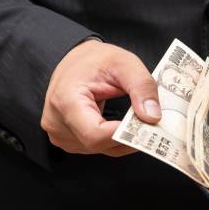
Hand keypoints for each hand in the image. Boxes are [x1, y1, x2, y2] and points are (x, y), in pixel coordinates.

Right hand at [41, 40, 161, 156]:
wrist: (76, 60)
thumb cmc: (94, 59)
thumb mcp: (125, 63)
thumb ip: (142, 87)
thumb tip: (152, 117)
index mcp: (66, 101)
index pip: (95, 135)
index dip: (124, 133)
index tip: (146, 123)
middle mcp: (56, 122)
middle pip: (99, 145)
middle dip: (128, 135)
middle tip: (146, 120)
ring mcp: (59, 133)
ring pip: (100, 150)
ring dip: (121, 138)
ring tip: (129, 117)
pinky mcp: (66, 139)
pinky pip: (96, 148)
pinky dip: (112, 139)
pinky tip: (118, 123)